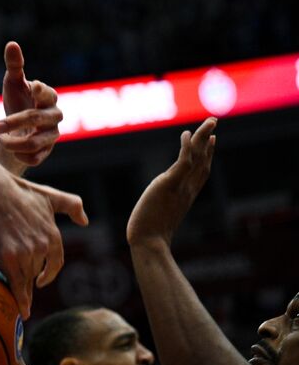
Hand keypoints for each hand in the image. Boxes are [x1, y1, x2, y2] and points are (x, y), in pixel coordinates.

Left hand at [0, 41, 60, 167]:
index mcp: (47, 97)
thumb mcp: (14, 82)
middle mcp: (53, 116)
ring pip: (36, 142)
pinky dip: (21, 156)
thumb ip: (15, 65)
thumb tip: (12, 44)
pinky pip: (37, 159)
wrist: (19, 126)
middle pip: (37, 119)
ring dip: (13, 142)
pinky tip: (8, 149)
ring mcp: (51, 135)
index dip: (41, 90)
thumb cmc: (18, 99)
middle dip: (14, 122)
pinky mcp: (46, 151)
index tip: (33, 86)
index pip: (47, 93)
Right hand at [0, 161, 88, 315]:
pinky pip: (16, 284)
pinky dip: (20, 299)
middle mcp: (42, 247)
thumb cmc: (18, 191)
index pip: (55, 264)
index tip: (41, 281)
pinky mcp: (7, 257)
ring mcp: (24, 253)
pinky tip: (23, 311)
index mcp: (53, 236)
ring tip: (10, 286)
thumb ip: (72, 206)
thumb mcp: (50, 195)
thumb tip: (85, 221)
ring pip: (25, 277)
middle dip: (27, 272)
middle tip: (14, 272)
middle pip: (36, 271)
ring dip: (19, 283)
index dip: (48, 274)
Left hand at [126, 118, 215, 247]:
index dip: (208, 154)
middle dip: (209, 140)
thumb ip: (164, 207)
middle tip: (214, 121)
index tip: (213, 139)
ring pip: (197, 157)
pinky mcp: (168, 185)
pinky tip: (186, 134)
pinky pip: (182, 163)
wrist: (149, 243)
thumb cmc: (150, 235)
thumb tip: (158, 209)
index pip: (201, 170)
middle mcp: (187, 188)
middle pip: (204, 160)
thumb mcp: (160, 215)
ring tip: (210, 121)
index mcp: (186, 194)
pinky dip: (186, 148)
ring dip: (203, 137)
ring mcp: (180, 186)